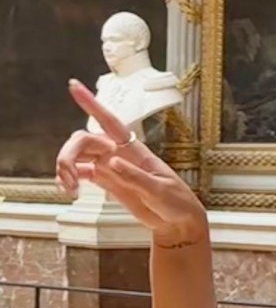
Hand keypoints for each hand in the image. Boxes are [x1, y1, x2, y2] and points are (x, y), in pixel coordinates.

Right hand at [55, 81, 206, 244]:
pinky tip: (68, 190)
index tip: (74, 86)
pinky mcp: (105, 181)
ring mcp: (110, 166)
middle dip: (68, 154)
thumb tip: (112, 161)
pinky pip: (78, 173)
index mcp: (134, 149)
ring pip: (76, 156)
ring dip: (65, 169)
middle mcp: (118, 153)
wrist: (178, 221)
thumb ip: (135, 177)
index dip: (92, 104)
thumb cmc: (176, 202)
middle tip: (68, 176)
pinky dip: (67, 179)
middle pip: (82, 141)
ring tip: (69, 189)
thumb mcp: (159, 190)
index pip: (109, 121)